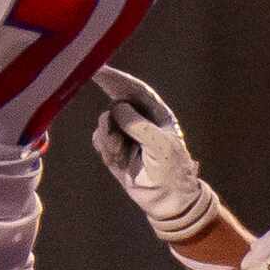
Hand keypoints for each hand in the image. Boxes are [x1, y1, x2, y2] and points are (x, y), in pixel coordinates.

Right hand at [89, 69, 222, 242]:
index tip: (99, 69)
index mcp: (157, 113)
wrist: (165, 200)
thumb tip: (118, 108)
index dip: (118, 79)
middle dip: (111, 108)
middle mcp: (139, 119)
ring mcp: (125, 134)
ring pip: (105, 122)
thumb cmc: (171, 171)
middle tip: (99, 99)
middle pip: (117, 102)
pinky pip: (99, 139)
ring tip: (122, 155)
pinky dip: (104, 149)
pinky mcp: (113, 149)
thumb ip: (140, 125)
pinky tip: (116, 160)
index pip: (136, 91)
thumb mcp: (161, 146)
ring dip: (109, 138)